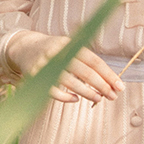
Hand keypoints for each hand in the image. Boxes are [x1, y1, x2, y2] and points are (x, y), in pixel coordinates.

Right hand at [5, 32, 123, 104]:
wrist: (24, 47)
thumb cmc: (54, 52)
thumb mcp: (70, 48)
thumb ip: (86, 62)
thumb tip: (110, 81)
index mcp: (70, 44)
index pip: (94, 60)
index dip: (108, 74)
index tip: (120, 86)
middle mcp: (58, 52)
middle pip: (84, 71)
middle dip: (101, 85)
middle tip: (113, 96)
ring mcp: (45, 64)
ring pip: (70, 81)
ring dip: (87, 92)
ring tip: (99, 99)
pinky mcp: (34, 75)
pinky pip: (52, 89)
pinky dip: (65, 96)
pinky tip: (75, 99)